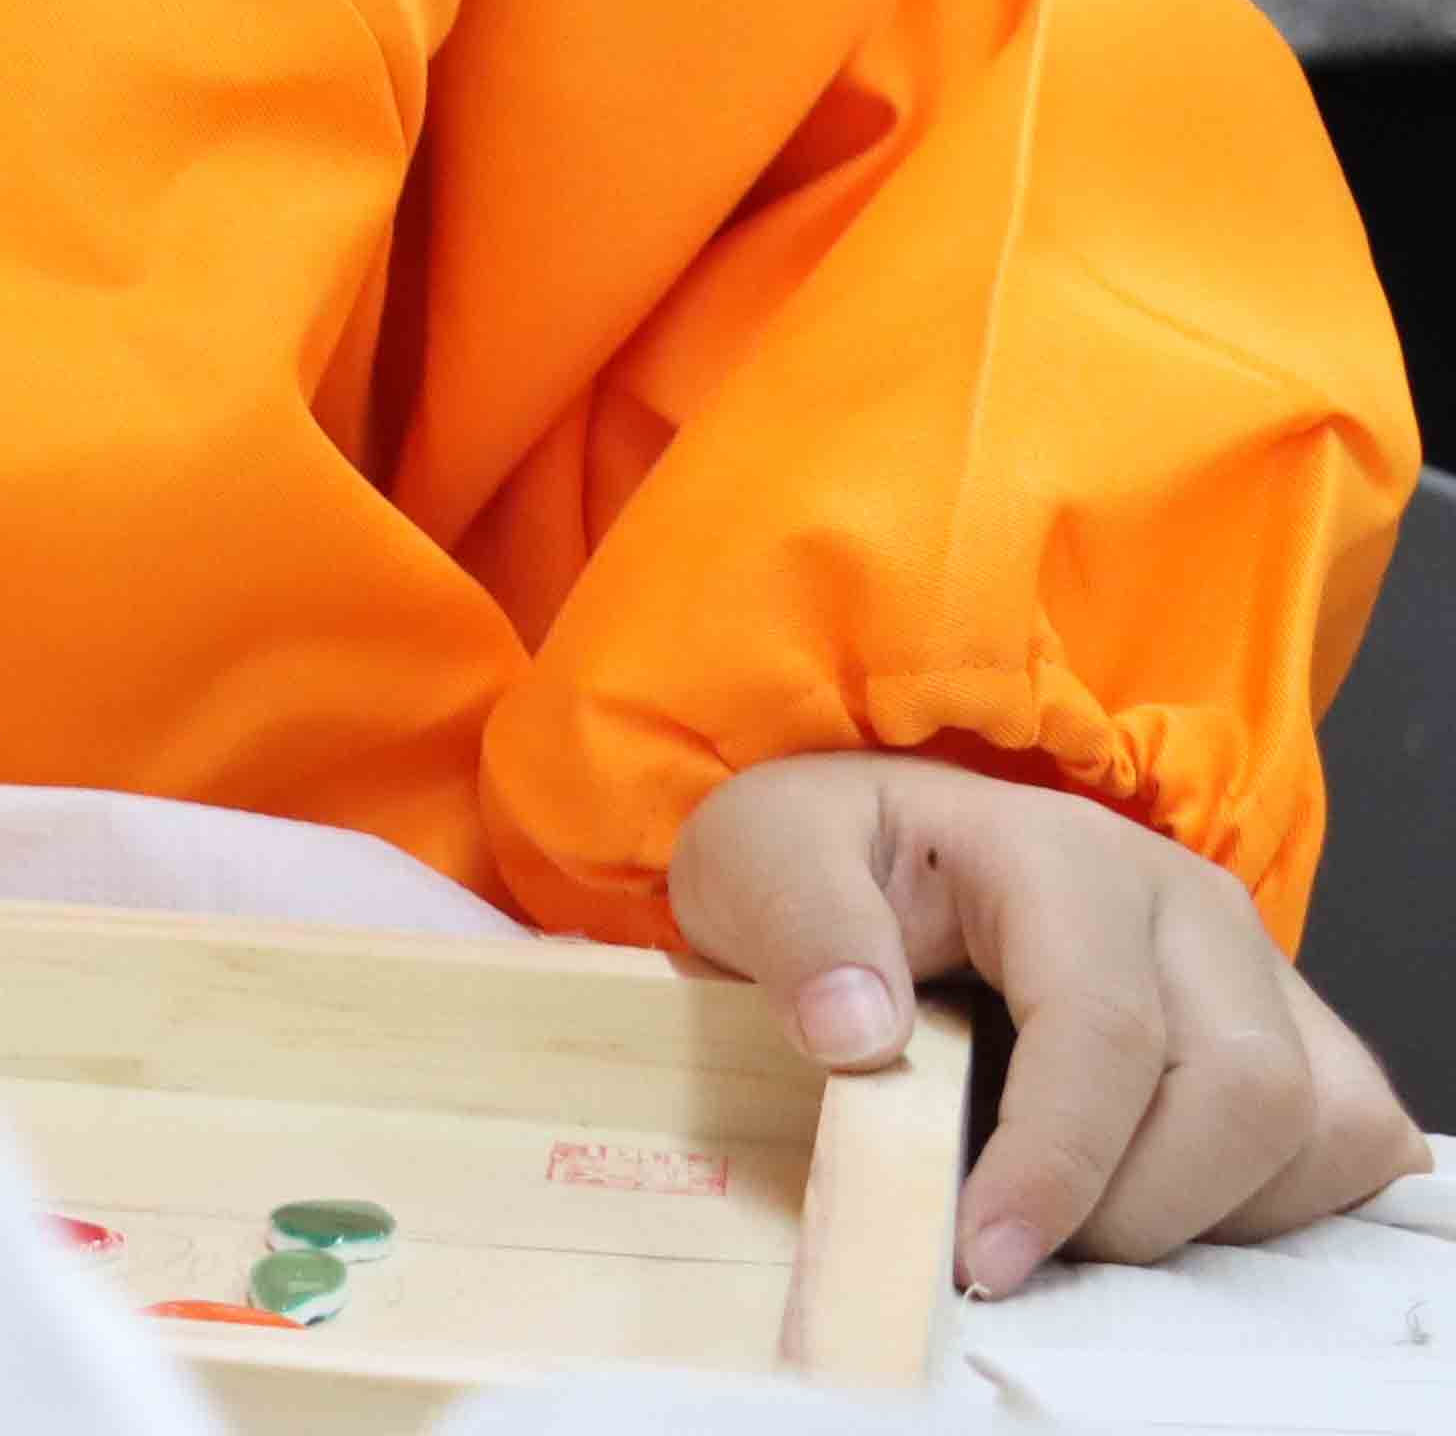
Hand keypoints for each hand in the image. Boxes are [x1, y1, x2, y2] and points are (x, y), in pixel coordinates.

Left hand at [670, 753, 1421, 1289]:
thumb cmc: (823, 862)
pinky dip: (1268, 1207)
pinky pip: (1350, 1144)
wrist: (879, 854)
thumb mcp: (753, 860)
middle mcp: (1188, 900)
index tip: (984, 1255)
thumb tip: (856, 1033)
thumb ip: (797, 926)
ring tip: (1072, 1218)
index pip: (1106, 1028)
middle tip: (1015, 1246)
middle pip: (1242, 1092)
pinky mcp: (1299, 1031)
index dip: (1058, 1163)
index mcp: (1058, 849)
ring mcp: (1258, 967)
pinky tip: (1156, 1201)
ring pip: (1312, 1129)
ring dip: (1197, 1213)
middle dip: (1131, 1208)